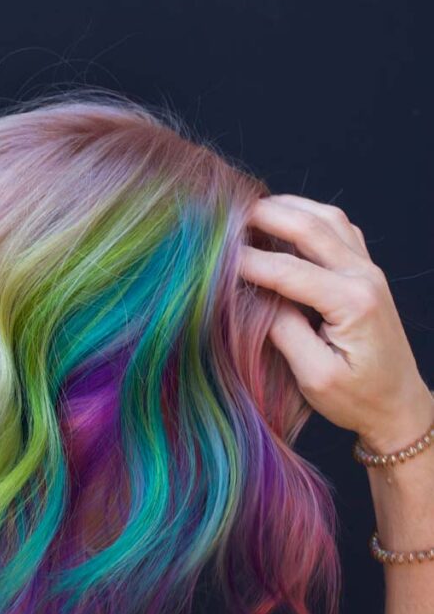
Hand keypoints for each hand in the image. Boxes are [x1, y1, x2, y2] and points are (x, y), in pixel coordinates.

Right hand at [239, 194, 431, 453]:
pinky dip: (309, 215)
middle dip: (265, 216)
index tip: (213, 258)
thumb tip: (255, 297)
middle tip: (225, 216)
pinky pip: (340, 228)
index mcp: (353, 303)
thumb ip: (285, 331)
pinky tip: (285, 220)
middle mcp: (365, 277)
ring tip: (250, 211)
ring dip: (288, 207)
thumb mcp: (315, 376)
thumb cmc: (358, 399)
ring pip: (328, 218)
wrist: (399, 405)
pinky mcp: (367, 272)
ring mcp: (369, 270)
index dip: (247, 260)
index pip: (289, 270)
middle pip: (311, 227)